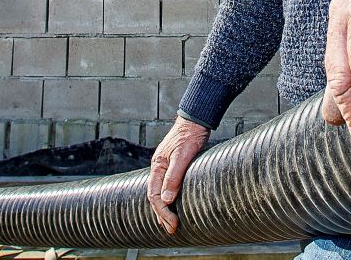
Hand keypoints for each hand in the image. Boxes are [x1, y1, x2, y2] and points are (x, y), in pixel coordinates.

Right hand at [146, 115, 210, 233]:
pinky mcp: (173, 166)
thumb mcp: (183, 156)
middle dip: (162, 215)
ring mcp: (165, 167)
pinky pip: (167, 187)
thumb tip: (167, 200)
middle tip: (171, 229)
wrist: (196, 120)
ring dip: (164, 210)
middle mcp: (158, 168)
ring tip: (170, 224)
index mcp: (157, 166)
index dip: (162, 212)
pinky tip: (174, 205)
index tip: (173, 223)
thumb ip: (174, 177)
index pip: (154, 195)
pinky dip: (168, 199)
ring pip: (160, 193)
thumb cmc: (189, 136)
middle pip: (155, 196)